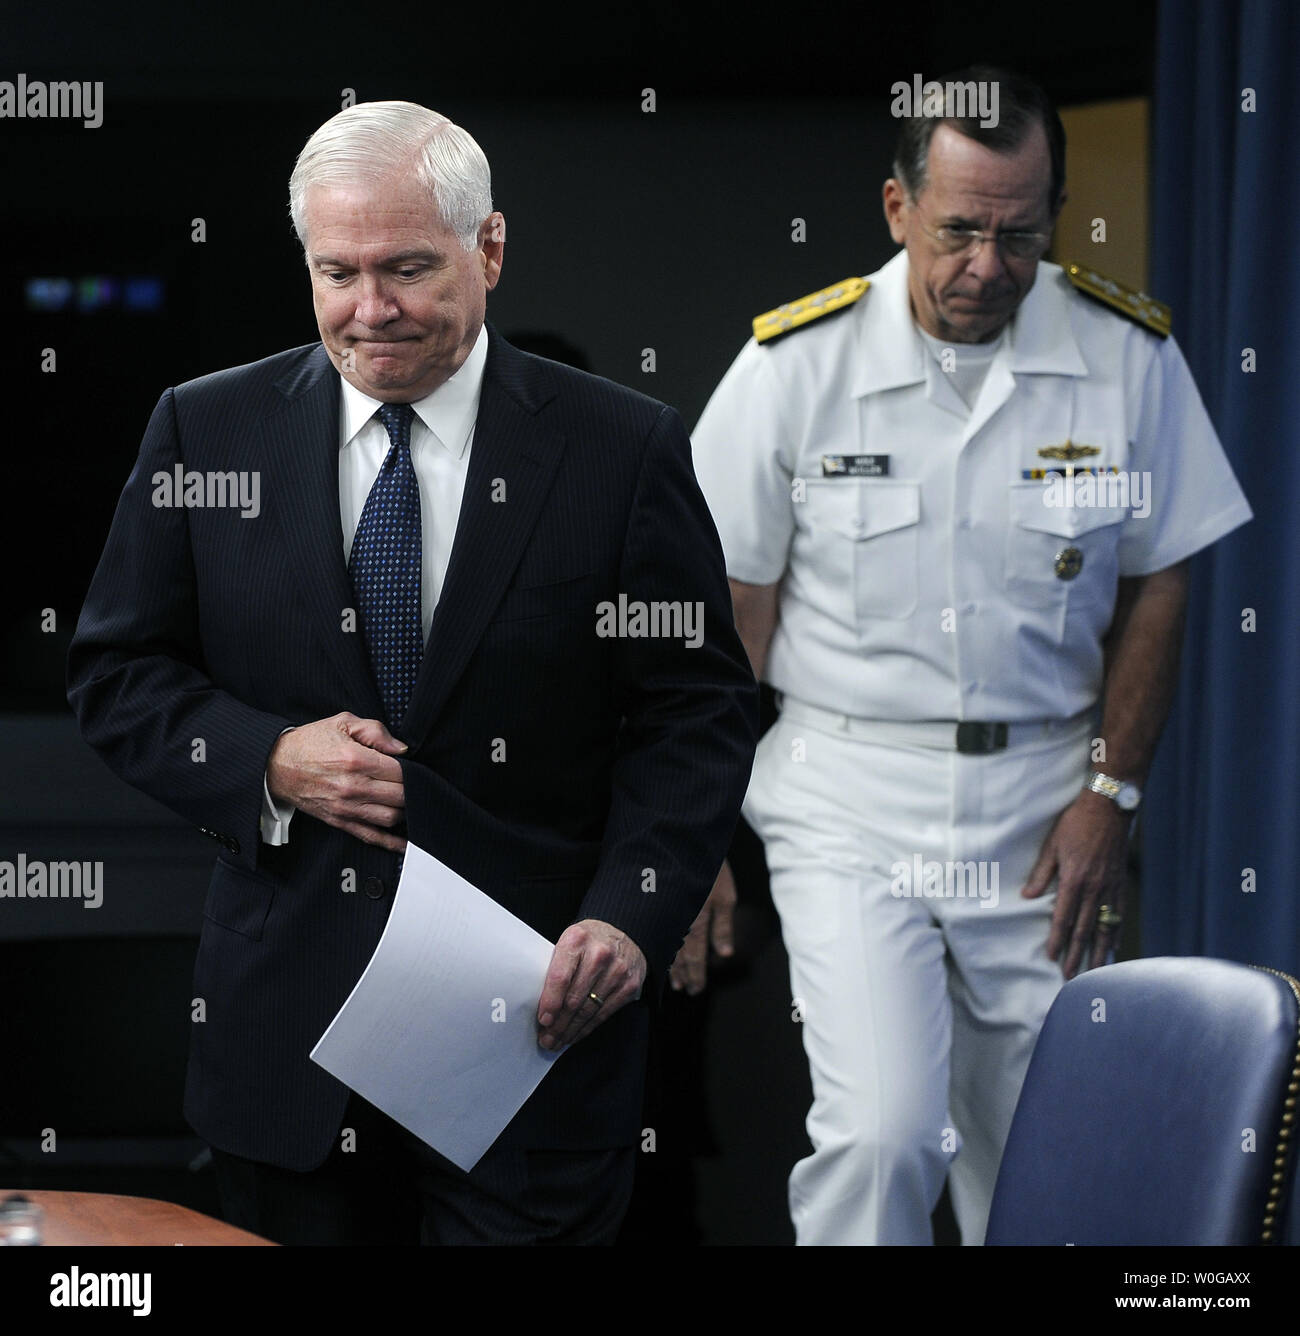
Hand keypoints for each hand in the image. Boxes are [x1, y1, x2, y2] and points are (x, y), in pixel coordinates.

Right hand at [267, 712, 407, 851]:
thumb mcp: (343, 722)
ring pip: (391, 817)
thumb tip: (401, 749)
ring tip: (408, 803)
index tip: (416, 769)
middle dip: (414, 791)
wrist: (276, 765)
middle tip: (416, 785)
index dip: (414, 771)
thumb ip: (376, 731)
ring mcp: (347, 807)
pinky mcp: (340, 821)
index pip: (400, 772)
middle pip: (400, 796)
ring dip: (405, 812)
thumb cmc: (310, 743)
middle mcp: (353, 787)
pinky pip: (372, 836)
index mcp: (356, 760)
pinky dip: (391, 842)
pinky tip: (405, 842)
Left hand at [536, 919, 646, 1050]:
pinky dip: (587, 1028)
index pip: (561, 977)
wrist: (624, 933)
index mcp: (577, 939)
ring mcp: (617, 971)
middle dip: (558, 1024)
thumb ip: (556, 966)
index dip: (550, 1002)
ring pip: (588, 1010)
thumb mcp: (569, 942)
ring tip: (558, 1041)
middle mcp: (600, 954)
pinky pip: (604, 1014)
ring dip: (571, 1030)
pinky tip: (576, 1034)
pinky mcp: (629, 986)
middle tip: (547, 1038)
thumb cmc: (588, 942)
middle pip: (574, 998)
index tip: (543, 1020)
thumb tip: (541, 1005)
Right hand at [669, 861, 736, 994]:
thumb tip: (725, 954)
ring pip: (667, 948)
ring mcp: (667, 917)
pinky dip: (661, 948)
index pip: (696, 958)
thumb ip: (723, 927)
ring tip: (674, 982)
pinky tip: (661, 955)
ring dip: (671, 967)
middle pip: (680, 957)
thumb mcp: (726, 897)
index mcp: (696, 924)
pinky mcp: (659, 907)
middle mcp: (678, 925)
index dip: (697, 975)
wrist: (685, 844)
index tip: (696, 990)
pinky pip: (658, 934)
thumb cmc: (711, 870)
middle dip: (684, 975)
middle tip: (685, 990)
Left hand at [1022, 789, 1130, 978]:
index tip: (1052, 957)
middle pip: (1084, 929)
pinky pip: (1119, 914)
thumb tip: (1028, 897)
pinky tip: (1112, 946)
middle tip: (1070, 976)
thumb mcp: (1052, 845)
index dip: (1057, 940)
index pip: (1064, 918)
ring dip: (1099, 951)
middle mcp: (1095, 888)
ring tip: (1095, 971)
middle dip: (1077, 954)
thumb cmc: (1075, 823)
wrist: (1109, 807)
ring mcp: (1111, 887)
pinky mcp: (1121, 883)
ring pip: (1105, 927)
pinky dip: (1115, 933)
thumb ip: (1041, 873)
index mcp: (1074, 880)